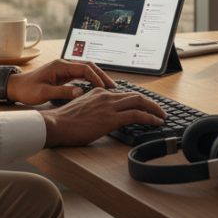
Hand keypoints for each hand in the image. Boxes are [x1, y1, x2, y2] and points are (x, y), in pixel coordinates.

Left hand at [6, 59, 115, 105]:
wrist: (15, 87)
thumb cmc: (28, 90)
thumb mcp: (44, 93)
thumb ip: (63, 92)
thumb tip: (81, 93)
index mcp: (61, 66)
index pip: (85, 68)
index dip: (96, 78)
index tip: (104, 88)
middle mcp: (64, 65)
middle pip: (89, 66)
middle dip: (102, 75)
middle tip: (112, 87)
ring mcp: (64, 69)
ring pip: (86, 70)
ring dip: (97, 77)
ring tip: (108, 88)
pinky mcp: (63, 75)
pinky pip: (81, 75)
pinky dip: (90, 80)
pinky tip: (96, 88)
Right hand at [40, 89, 165, 146]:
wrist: (56, 125)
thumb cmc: (64, 122)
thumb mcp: (82, 109)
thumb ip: (95, 109)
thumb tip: (103, 117)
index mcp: (99, 92)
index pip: (124, 94)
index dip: (137, 100)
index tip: (144, 106)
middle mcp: (106, 95)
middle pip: (135, 96)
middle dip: (150, 103)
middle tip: (159, 110)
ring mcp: (109, 106)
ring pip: (139, 102)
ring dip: (154, 109)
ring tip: (162, 116)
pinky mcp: (111, 118)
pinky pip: (137, 115)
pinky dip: (150, 117)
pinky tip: (156, 122)